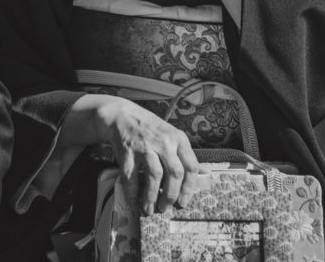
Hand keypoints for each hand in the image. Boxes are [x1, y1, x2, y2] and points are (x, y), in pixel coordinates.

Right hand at [89, 94, 197, 213]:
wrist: (122, 115)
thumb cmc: (150, 129)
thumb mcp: (171, 135)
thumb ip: (184, 154)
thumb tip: (203, 174)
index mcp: (178, 138)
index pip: (191, 167)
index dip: (188, 188)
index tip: (183, 202)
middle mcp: (164, 142)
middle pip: (175, 173)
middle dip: (171, 195)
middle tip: (166, 208)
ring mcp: (145, 146)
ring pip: (154, 176)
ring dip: (152, 196)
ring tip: (150, 209)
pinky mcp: (128, 152)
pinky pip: (132, 176)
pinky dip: (133, 192)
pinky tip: (135, 201)